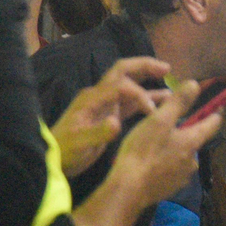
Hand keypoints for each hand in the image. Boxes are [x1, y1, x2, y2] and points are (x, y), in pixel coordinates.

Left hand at [51, 57, 171, 177]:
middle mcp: (99, 95)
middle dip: (145, 66)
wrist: (55, 159)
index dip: (139, 94)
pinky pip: (131, 101)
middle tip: (166, 68)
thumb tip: (116, 122)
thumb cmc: (66, 151)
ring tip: (170, 82)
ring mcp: (105, 103)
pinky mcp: (110, 114)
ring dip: (148, 79)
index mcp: (92, 98)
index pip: (120, 85)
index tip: (152, 112)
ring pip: (129, 83)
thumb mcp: (80, 144)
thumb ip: (98, 133)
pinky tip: (163, 101)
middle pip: (123, 70)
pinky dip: (147, 98)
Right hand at [107, 80, 221, 207]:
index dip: (214, 113)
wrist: (128, 189)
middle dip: (186, 133)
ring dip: (174, 150)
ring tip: (156, 146)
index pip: (212, 124)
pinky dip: (165, 165)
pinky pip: (171, 172)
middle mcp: (193, 160)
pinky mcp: (170, 188)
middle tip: (169, 126)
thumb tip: (195, 85)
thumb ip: (178, 102)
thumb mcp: (159, 120)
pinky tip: (151, 164)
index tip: (215, 107)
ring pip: (182, 157)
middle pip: (195, 141)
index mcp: (193, 141)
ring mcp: (182, 176)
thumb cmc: (143, 151)